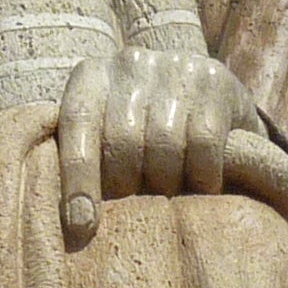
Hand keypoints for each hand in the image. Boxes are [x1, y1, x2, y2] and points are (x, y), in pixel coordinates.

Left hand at [56, 47, 262, 244]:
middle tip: (140, 206)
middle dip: (128, 185)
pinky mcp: (214, 79)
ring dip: (168, 182)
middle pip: (121, 140)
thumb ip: (82, 160)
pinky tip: (206, 185)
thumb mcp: (105, 137)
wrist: (213, 102)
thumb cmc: (144, 135)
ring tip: (172, 194)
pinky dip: (203, 174)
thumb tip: (72, 220)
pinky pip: (203, 142)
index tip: (82, 225)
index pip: (76, 125)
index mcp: (90, 76)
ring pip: (164, 144)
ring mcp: (174, 65)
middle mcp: (129, 62)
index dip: (77, 178)